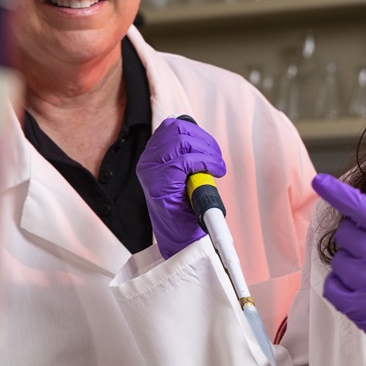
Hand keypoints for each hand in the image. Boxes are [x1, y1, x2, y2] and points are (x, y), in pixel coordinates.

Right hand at [136, 117, 226, 258]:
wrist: (181, 238)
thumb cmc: (186, 207)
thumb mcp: (183, 176)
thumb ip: (185, 156)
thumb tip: (201, 139)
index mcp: (151, 158)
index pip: (170, 127)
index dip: (195, 131)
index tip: (208, 146)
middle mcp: (147, 162)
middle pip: (178, 130)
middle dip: (205, 141)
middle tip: (217, 159)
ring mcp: (151, 172)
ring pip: (184, 143)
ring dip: (209, 152)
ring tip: (217, 167)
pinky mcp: (160, 182)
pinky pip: (188, 160)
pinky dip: (207, 163)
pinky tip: (216, 172)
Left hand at [312, 173, 365, 365]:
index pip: (359, 207)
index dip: (336, 191)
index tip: (320, 182)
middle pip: (345, 232)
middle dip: (358, 233)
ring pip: (339, 258)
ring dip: (352, 259)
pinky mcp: (357, 309)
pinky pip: (331, 285)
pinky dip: (341, 282)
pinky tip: (362, 285)